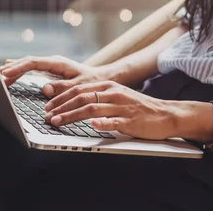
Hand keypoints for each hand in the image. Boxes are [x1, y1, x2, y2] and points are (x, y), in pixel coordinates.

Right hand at [0, 55, 113, 96]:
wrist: (102, 78)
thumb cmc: (92, 82)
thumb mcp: (79, 87)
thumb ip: (62, 88)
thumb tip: (45, 89)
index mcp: (57, 63)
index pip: (33, 62)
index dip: (18, 67)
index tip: (6, 73)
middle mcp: (52, 62)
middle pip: (27, 62)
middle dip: (11, 68)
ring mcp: (50, 65)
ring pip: (28, 64)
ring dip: (14, 70)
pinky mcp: (50, 70)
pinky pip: (32, 68)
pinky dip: (20, 71)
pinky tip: (10, 72)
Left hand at [44, 80, 182, 139]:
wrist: (165, 114)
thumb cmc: (138, 108)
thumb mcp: (117, 97)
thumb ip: (98, 98)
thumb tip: (75, 103)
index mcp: (108, 86)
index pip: (79, 90)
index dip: (61, 98)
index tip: (48, 107)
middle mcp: (113, 94)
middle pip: (81, 98)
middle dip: (61, 107)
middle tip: (47, 116)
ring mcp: (121, 107)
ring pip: (92, 109)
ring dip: (72, 116)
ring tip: (58, 122)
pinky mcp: (130, 121)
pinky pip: (113, 121)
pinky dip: (101, 123)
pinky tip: (91, 126)